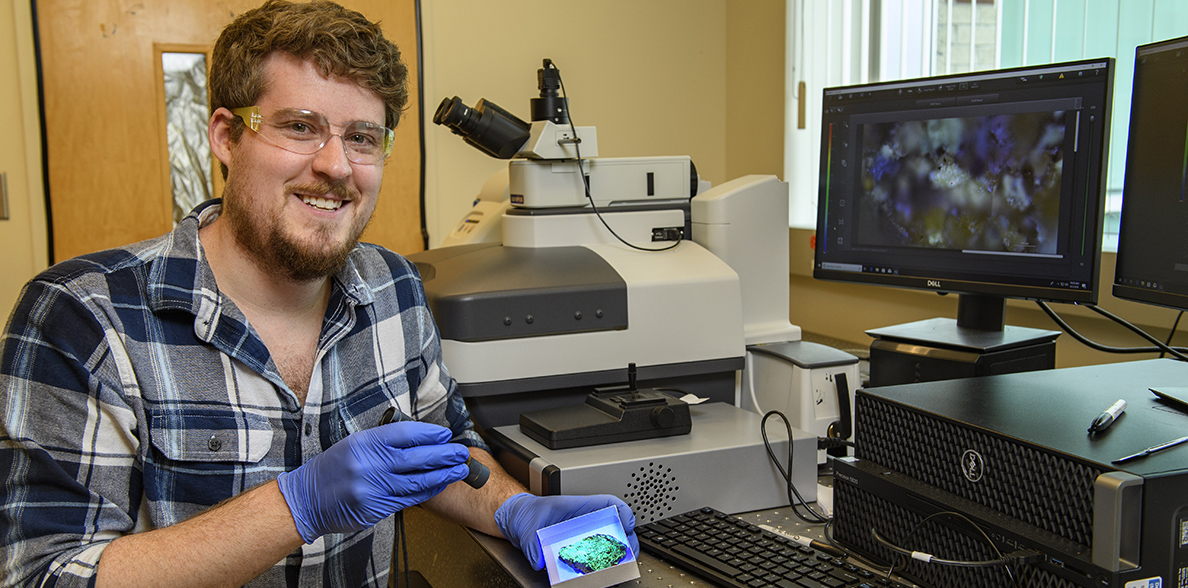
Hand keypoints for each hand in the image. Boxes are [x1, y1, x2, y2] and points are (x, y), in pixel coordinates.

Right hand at [277, 421, 468, 542]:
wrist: (307, 500)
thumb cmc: (332, 470)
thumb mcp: (354, 445)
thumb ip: (384, 442)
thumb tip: (420, 440)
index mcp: (364, 443)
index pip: (405, 434)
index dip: (430, 434)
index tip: (445, 434)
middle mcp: (369, 465)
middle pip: (417, 457)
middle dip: (444, 454)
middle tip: (461, 452)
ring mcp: (373, 488)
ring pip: (417, 480)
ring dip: (443, 474)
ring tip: (459, 469)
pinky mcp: (376, 508)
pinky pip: (408, 498)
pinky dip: (427, 490)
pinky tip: (439, 484)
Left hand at [494, 493, 637, 570]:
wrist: (518, 522)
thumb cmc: (527, 515)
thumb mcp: (528, 525)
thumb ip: (532, 543)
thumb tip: (540, 560)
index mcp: (577, 507)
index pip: (607, 503)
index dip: (622, 511)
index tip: (627, 523)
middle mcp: (584, 522)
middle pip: (615, 527)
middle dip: (626, 540)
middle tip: (628, 554)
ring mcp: (583, 537)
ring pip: (608, 545)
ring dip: (616, 556)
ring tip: (618, 567)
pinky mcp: (577, 552)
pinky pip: (593, 559)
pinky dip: (599, 568)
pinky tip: (599, 575)